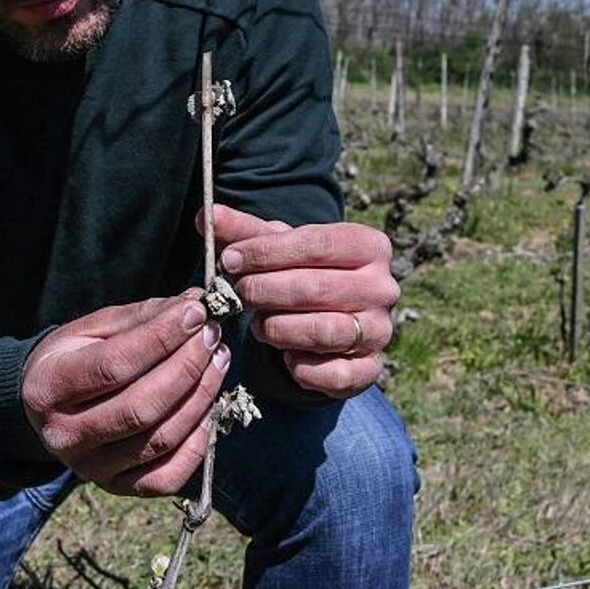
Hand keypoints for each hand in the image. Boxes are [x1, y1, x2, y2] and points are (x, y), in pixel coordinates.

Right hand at [20, 291, 229, 496]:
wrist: (48, 404)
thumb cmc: (76, 357)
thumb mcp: (95, 327)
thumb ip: (143, 317)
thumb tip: (196, 305)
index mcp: (49, 387)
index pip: (115, 365)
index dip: (162, 338)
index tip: (196, 313)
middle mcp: (64, 434)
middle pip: (141, 407)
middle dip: (188, 368)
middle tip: (212, 337)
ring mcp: (89, 467)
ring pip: (159, 440)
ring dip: (201, 398)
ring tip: (217, 361)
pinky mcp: (115, 486)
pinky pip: (166, 477)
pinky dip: (197, 444)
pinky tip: (208, 408)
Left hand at [203, 204, 396, 398]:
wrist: (334, 321)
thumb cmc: (304, 274)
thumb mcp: (279, 250)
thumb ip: (245, 233)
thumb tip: (205, 215)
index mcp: (369, 246)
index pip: (316, 244)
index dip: (267, 252)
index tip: (230, 260)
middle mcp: (383, 287)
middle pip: (317, 287)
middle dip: (266, 290)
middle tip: (237, 293)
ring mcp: (381, 330)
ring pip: (323, 331)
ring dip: (278, 329)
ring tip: (256, 325)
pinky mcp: (371, 368)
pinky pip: (333, 373)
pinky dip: (301, 367)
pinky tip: (284, 356)